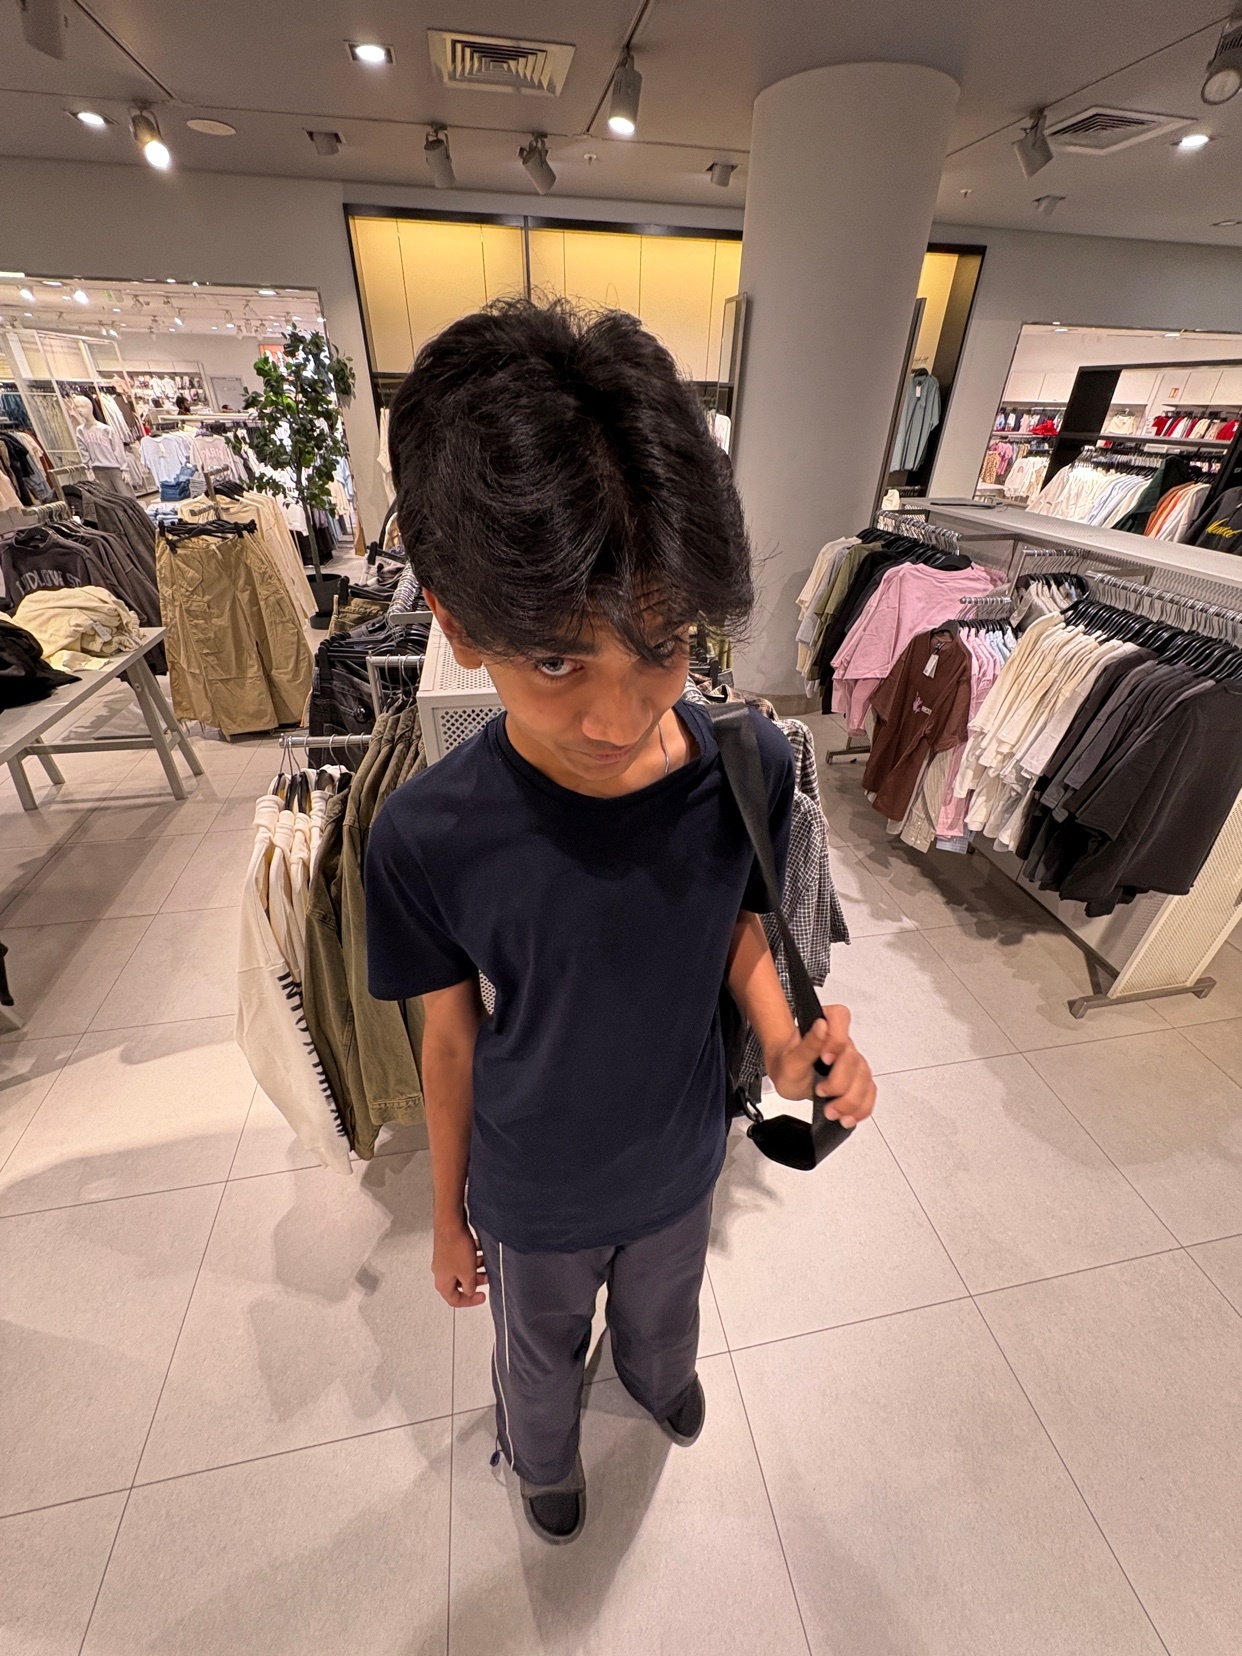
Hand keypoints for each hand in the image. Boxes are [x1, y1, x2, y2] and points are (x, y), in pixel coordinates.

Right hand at [433, 1224, 487, 1307]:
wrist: (450, 1224)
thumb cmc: (455, 1247)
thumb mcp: (468, 1274)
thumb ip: (470, 1286)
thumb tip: (470, 1290)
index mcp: (442, 1283)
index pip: (454, 1300)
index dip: (470, 1301)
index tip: (481, 1296)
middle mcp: (441, 1272)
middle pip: (460, 1284)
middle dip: (476, 1281)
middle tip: (487, 1278)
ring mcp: (444, 1259)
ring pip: (462, 1269)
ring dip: (476, 1267)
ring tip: (487, 1263)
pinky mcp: (449, 1248)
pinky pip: (462, 1256)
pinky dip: (472, 1255)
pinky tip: (480, 1250)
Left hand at [767, 1003, 876, 1128]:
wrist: (788, 1078)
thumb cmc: (787, 1065)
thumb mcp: (791, 1059)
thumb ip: (808, 1043)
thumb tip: (822, 1026)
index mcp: (825, 1025)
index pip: (840, 1018)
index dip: (837, 1039)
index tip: (825, 1059)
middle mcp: (843, 1042)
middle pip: (854, 1059)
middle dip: (839, 1082)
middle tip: (821, 1092)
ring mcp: (853, 1061)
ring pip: (864, 1079)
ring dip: (849, 1100)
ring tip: (832, 1111)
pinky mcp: (859, 1079)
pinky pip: (869, 1092)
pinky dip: (861, 1107)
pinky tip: (848, 1116)